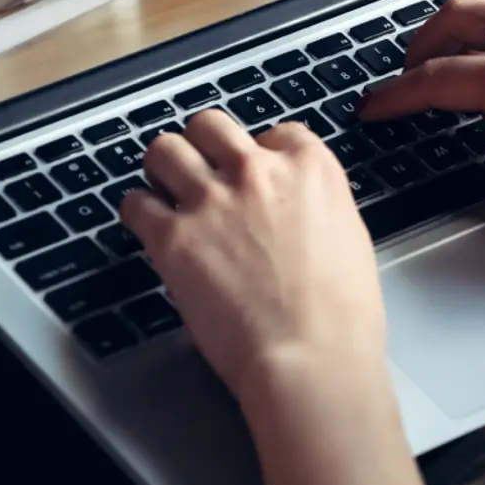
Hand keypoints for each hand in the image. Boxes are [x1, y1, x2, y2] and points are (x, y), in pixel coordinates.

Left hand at [123, 110, 386, 407]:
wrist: (311, 358)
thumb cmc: (340, 318)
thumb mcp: (349, 238)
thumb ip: (315, 206)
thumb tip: (295, 208)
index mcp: (310, 168)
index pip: (275, 132)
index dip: (259, 153)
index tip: (251, 173)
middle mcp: (257, 172)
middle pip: (211, 126)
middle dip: (203, 147)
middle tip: (200, 171)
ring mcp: (212, 200)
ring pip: (164, 149)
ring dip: (164, 169)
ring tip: (165, 190)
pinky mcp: (173, 237)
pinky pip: (135, 203)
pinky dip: (138, 212)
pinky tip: (148, 226)